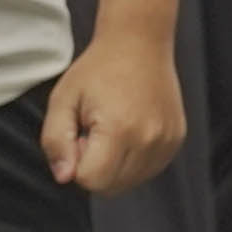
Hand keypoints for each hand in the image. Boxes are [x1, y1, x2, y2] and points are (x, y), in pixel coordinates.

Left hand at [45, 32, 185, 193]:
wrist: (139, 43)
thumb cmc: (98, 68)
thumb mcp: (62, 99)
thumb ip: (55, 142)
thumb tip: (64, 177)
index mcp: (119, 129)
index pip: (91, 181)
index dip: (77, 164)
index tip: (80, 136)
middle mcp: (149, 139)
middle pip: (111, 188)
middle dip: (95, 168)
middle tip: (94, 133)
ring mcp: (167, 141)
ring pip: (130, 183)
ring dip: (115, 166)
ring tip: (113, 130)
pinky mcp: (176, 140)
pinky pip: (148, 170)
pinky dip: (134, 160)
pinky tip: (129, 130)